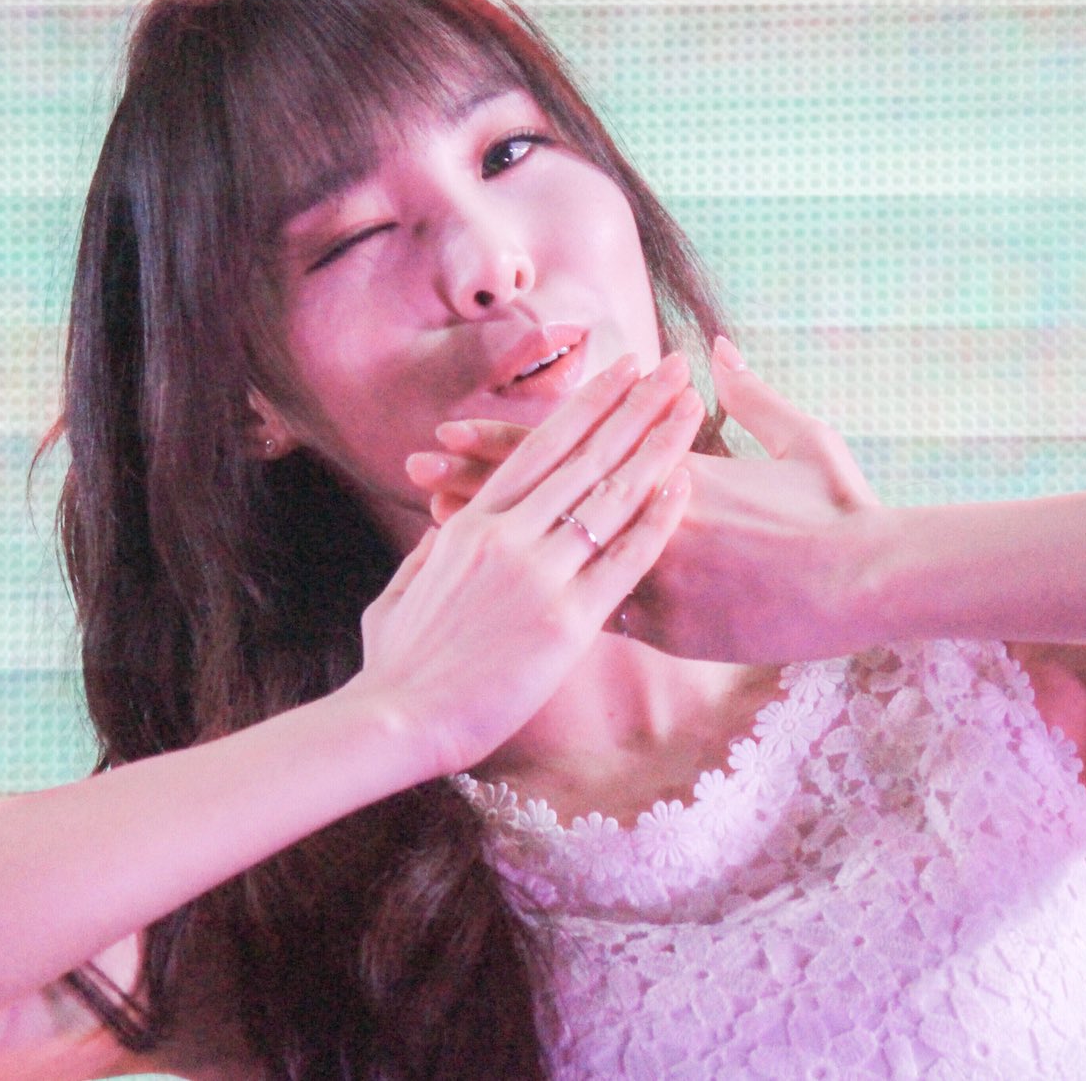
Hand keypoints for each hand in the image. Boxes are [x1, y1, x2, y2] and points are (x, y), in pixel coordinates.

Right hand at [354, 352, 701, 777]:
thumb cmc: (394, 667)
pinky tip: (685, 484)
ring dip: (657, 444)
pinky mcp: (566, 621)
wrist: (395, 720)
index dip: (586, 405)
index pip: (538, 447)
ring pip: (610, 494)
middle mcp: (508, 536)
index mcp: (471, 526)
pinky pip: (623, 559)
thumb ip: (429, 553)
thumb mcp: (400, 594)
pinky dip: (656, 518)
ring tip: (691, 406)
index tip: (618, 372)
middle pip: (585, 454)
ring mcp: (538, 574)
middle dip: (634, 404)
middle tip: (671, 365)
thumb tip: (440, 527)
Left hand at [404, 337, 897, 663]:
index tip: (453, 428)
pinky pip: (603, 617)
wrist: (869, 582)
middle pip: (548, 497)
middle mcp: (650, 515)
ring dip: (498, 549)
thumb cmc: (842, 509)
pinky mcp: (672, 626)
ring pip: (557, 560)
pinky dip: (557, 611)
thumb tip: (715, 349)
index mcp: (671, 467)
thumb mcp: (800, 437)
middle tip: (414, 467)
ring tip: (436, 538)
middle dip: (475, 482)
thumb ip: (751, 394)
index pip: (574, 448)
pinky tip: (506, 610)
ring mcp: (656, 574)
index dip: (506, 439)